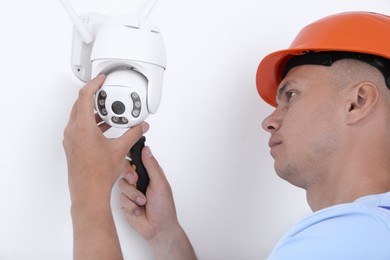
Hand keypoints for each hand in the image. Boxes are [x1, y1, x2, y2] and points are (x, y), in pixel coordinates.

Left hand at [63, 74, 148, 205]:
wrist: (88, 192)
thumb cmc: (98, 174)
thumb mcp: (120, 149)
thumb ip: (133, 134)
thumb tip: (141, 127)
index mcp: (82, 127)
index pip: (85, 96)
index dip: (94, 84)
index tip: (101, 79)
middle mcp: (73, 131)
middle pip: (80, 104)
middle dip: (94, 97)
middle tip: (105, 94)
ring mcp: (71, 139)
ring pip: (79, 116)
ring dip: (93, 111)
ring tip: (108, 113)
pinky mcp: (72, 146)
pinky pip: (79, 127)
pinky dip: (90, 123)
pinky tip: (104, 128)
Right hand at [119, 147, 195, 258]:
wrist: (158, 229)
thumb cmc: (164, 207)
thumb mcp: (160, 184)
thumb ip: (152, 166)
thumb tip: (146, 149)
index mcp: (149, 173)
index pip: (137, 158)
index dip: (131, 153)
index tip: (126, 152)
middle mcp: (138, 180)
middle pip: (125, 168)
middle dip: (128, 173)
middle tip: (135, 180)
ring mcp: (130, 191)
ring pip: (122, 183)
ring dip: (133, 194)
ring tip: (143, 202)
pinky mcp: (124, 202)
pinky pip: (121, 198)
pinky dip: (131, 205)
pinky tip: (139, 210)